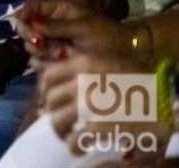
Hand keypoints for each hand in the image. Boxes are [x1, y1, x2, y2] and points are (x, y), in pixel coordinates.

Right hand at [18, 0, 139, 62]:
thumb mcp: (82, 28)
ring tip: (60, 55)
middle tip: (43, 44)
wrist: (127, 56)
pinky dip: (46, 63)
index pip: (31, 7)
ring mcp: (53, 42)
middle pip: (26, 27)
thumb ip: (55, 27)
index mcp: (59, 10)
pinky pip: (40, 60)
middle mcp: (52, 24)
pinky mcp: (55, 59)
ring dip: (41, 51)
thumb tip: (29, 23)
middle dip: (32, 37)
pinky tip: (59, 63)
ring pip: (31, 46)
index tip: (24, 25)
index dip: (24, 15)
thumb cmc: (107, 36)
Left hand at [38, 53, 158, 155]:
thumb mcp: (109, 65)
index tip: (51, 101)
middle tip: (63, 122)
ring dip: (61, 132)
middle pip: (51, 101)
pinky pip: (74, 140)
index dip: (46, 92)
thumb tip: (59, 90)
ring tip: (70, 137)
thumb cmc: (141, 83)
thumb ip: (84, 72)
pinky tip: (79, 148)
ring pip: (57, 121)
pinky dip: (74, 146)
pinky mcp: (99, 126)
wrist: (166, 100)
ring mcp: (89, 104)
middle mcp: (82, 82)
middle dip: (53, 113)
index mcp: (85, 64)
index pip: (49, 77)